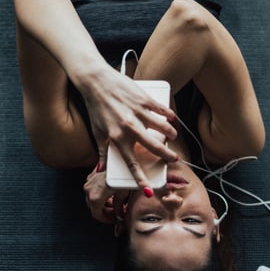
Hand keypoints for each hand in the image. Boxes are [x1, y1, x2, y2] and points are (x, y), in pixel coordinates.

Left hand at [79, 67, 178, 190]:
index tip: (148, 190)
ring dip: (170, 134)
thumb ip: (102, 151)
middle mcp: (129, 127)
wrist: (95, 80)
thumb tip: (101, 168)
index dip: (140, 179)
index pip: (131, 164)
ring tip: (172, 137)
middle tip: (173, 158)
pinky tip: (172, 119)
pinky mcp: (144, 99)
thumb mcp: (96, 132)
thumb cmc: (96, 107)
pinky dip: (169, 116)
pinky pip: (161, 110)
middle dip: (166, 155)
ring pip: (162, 127)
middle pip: (153, 147)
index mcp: (116, 138)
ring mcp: (138, 112)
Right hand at [83, 165, 126, 223]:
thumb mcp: (123, 194)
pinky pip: (93, 190)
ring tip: (115, 203)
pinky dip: (101, 195)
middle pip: (94, 208)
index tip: (114, 220)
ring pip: (93, 199)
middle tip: (116, 213)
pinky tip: (111, 194)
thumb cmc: (122, 174)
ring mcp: (88, 182)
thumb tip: (119, 216)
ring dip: (104, 203)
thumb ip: (119, 208)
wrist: (119, 158)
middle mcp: (88, 190)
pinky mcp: (90, 176)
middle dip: (106, 212)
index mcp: (95, 197)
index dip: (106, 220)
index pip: (97, 215)